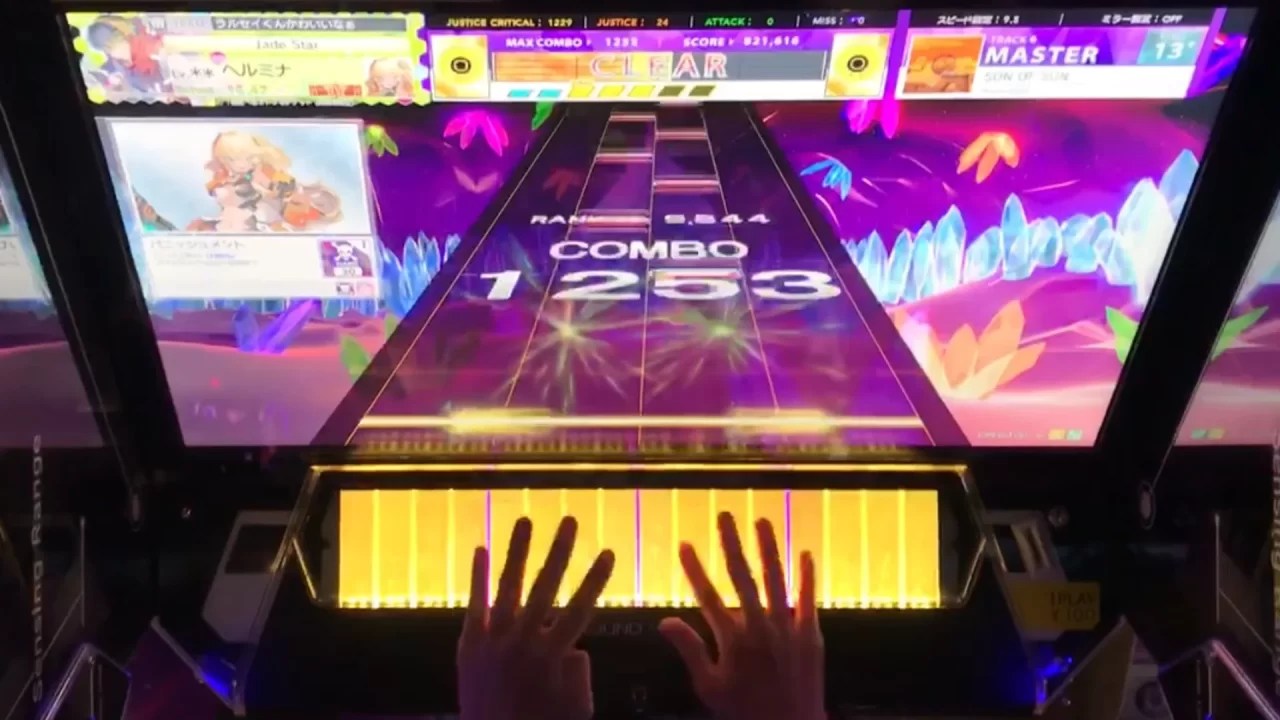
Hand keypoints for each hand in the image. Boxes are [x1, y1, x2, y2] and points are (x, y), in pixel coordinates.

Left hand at [458, 517, 614, 719]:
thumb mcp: (575, 707)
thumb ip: (579, 673)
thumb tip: (575, 647)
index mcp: (551, 655)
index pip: (580, 608)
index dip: (595, 579)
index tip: (607, 552)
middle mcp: (522, 640)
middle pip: (545, 587)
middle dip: (560, 551)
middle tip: (570, 520)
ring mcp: (492, 640)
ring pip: (508, 586)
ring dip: (518, 550)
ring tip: (525, 520)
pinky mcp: (468, 644)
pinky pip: (474, 604)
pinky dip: (477, 576)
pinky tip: (481, 549)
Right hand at [661, 513, 824, 719]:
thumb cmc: (745, 712)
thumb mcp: (709, 687)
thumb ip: (689, 650)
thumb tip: (665, 622)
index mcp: (732, 640)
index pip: (707, 595)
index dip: (694, 568)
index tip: (685, 544)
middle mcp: (759, 627)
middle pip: (742, 577)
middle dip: (731, 544)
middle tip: (724, 517)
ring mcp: (787, 629)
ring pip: (776, 579)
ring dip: (768, 548)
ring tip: (762, 521)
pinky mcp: (811, 635)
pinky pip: (809, 599)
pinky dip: (807, 576)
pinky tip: (805, 554)